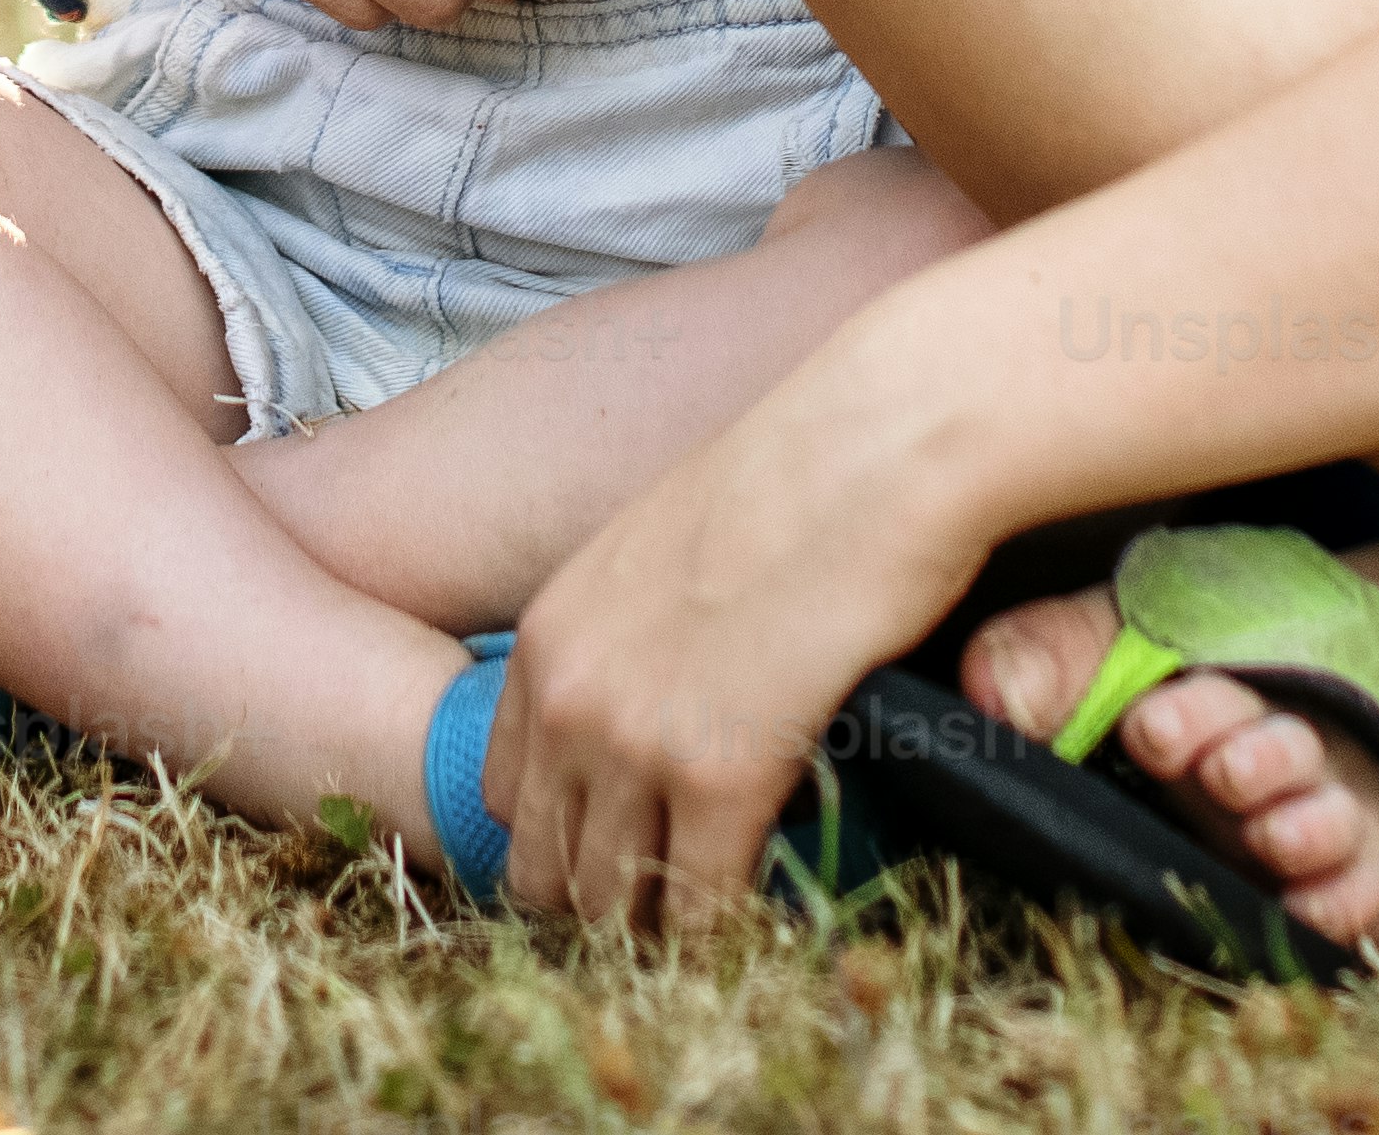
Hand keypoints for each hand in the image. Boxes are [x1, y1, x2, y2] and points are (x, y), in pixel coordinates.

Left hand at [495, 393, 973, 932]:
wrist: (870, 451)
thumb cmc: (794, 487)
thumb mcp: (661, 557)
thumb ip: (632, 643)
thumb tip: (662, 711)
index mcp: (548, 640)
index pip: (508, 798)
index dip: (568, 838)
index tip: (626, 850)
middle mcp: (568, 696)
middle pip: (545, 867)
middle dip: (605, 897)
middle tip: (675, 904)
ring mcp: (634, 742)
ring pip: (613, 903)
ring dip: (664, 921)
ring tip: (724, 910)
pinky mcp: (719, 776)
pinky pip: (702, 908)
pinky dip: (732, 927)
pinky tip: (771, 906)